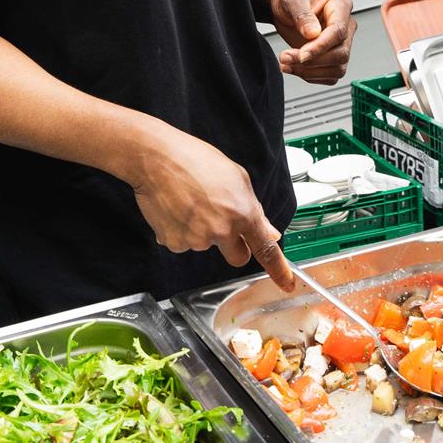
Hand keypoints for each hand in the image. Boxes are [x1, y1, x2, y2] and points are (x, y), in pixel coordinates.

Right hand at [125, 124, 295, 292]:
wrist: (156, 159)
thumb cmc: (196, 159)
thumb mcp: (237, 176)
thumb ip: (254, 209)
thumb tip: (269, 232)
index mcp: (243, 213)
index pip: (266, 250)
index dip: (279, 270)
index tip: (286, 283)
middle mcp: (222, 231)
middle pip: (238, 257)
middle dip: (234, 246)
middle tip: (221, 221)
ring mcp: (197, 240)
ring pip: (207, 245)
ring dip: (203, 231)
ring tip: (191, 202)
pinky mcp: (174, 243)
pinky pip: (184, 243)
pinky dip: (181, 231)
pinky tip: (177, 209)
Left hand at [270, 0, 354, 85]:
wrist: (283, 8)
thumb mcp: (291, 1)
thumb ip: (302, 16)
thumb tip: (313, 33)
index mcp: (340, 6)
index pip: (338, 31)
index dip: (321, 46)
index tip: (301, 55)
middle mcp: (345, 25)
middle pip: (341, 53)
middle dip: (313, 61)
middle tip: (286, 57)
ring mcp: (341, 43)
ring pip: (337, 68)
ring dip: (309, 72)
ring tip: (286, 63)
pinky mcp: (333, 57)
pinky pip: (329, 75)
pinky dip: (310, 76)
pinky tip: (293, 67)